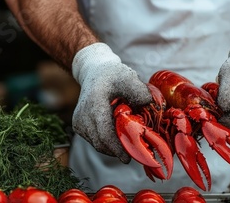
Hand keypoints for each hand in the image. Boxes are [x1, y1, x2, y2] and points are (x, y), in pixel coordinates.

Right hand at [72, 43, 151, 162]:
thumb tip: (151, 106)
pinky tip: (118, 136)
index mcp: (94, 103)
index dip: (116, 148)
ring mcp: (78, 121)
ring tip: (129, 142)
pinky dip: (107, 142)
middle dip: (119, 150)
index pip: (104, 133)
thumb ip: (139, 91)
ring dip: (113, 147)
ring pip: (98, 144)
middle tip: (136, 152)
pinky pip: (95, 140)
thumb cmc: (113, 74)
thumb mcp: (128, 77)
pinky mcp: (78, 126)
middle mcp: (82, 114)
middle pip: (101, 142)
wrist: (94, 71)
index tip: (128, 158)